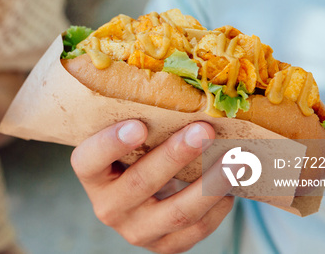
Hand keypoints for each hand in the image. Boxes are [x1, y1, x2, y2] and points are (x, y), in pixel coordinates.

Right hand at [71, 120, 233, 252]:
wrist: (141, 194)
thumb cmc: (136, 151)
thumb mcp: (127, 135)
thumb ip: (140, 118)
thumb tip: (181, 87)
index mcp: (91, 175)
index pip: (89, 160)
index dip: (111, 144)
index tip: (139, 126)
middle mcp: (108, 207)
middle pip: (140, 183)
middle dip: (175, 156)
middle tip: (204, 131)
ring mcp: (136, 230)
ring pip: (176, 212)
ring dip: (209, 184)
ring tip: (235, 160)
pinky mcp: (164, 245)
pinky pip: (195, 230)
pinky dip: (217, 206)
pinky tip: (231, 186)